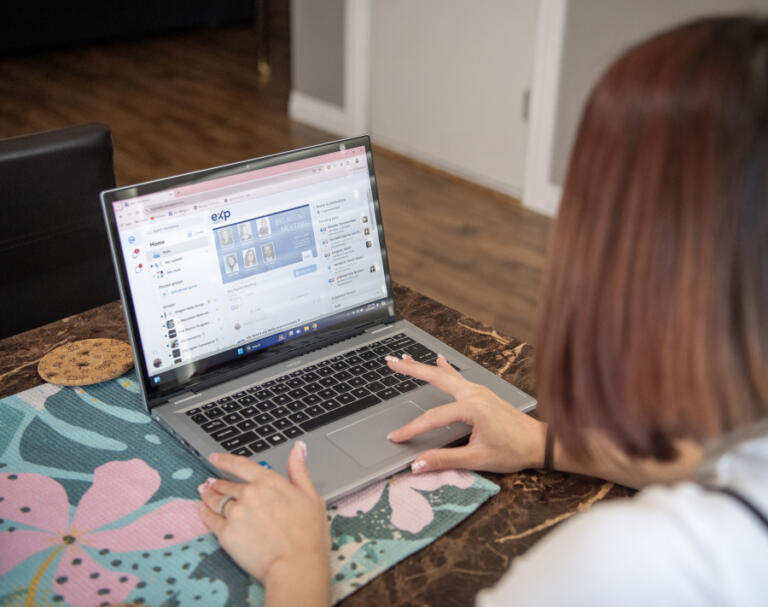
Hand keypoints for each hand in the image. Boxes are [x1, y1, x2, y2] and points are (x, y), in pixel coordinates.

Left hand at [198, 442, 330, 602]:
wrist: (296, 565)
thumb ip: (299, 470)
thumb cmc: (309, 534)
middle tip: (210, 483)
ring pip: (216, 500)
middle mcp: (248, 494)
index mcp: (268, 482)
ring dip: (208, 495)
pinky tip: (202, 511)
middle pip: (226, 484)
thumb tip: (298, 448)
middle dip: (217, 483)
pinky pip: (210, 519)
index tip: (215, 457)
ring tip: (203, 493)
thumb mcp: (311, 496)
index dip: (225, 460)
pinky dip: (204, 513)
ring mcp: (235, 513)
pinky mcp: (226, 534)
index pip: (241, 465)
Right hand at [386, 354, 545, 473]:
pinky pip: (458, 376)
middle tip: (390, 362)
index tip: (395, 438)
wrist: (540, 443)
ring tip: (405, 358)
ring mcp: (479, 390)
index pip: (432, 418)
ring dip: (424, 366)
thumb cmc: (513, 450)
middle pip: (435, 377)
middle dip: (411, 370)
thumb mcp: (477, 459)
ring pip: (445, 374)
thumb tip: (418, 465)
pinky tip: (439, 360)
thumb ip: (444, 460)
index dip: (411, 429)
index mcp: (472, 408)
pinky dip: (445, 369)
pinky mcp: (482, 393)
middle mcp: (474, 393)